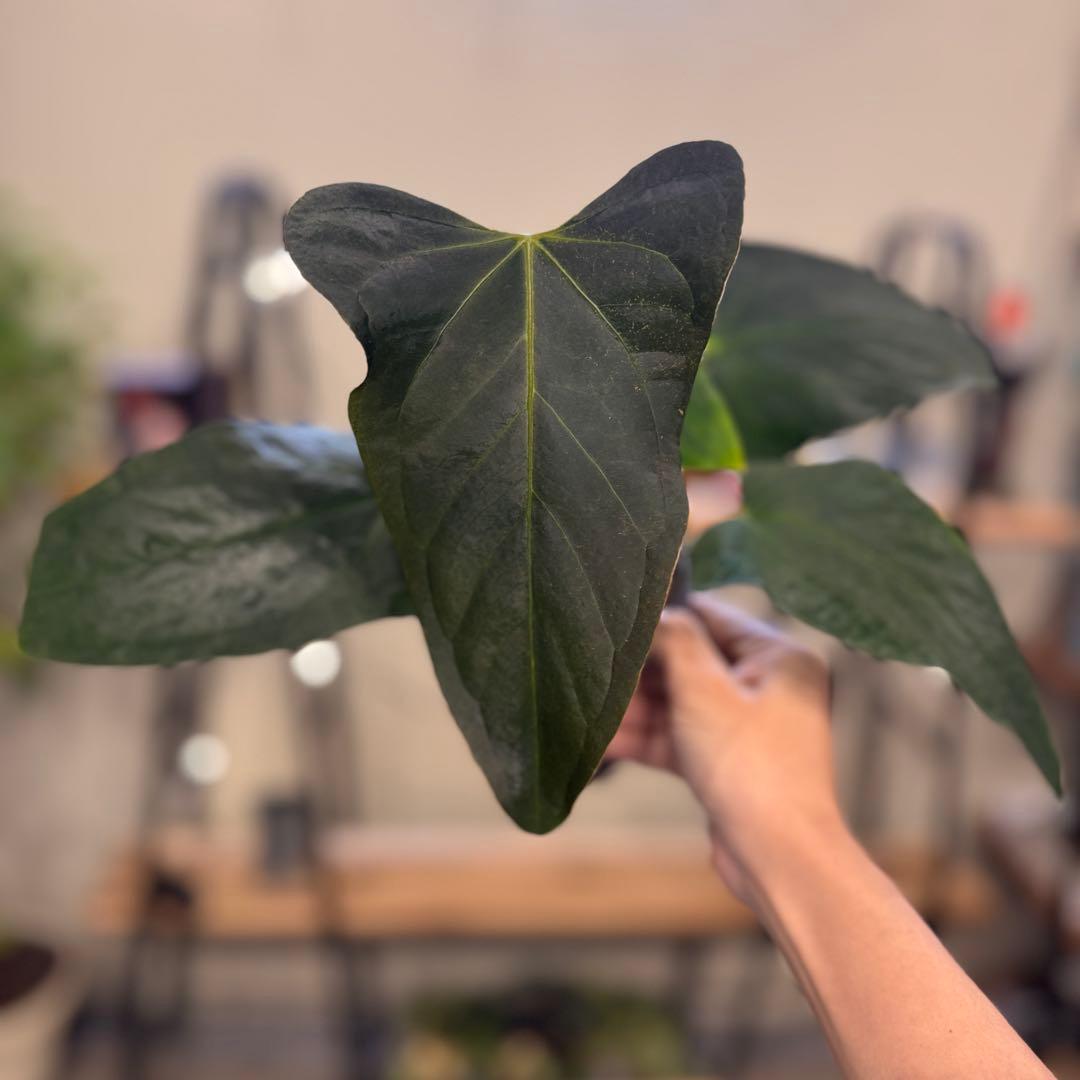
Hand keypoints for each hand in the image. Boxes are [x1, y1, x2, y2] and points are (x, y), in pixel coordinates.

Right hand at [608, 594, 838, 903]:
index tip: (617, 618)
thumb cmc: (750, 767)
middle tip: (590, 663)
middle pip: (689, 661)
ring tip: (583, 704)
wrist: (778, 858)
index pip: (711, 616)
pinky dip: (643, 737)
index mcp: (777, 656)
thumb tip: (654, 612)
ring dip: (632, 707)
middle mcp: (766, 686)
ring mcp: (743, 726)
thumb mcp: (705, 690)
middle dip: (639, 668)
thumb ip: (676, 641)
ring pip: (677, 703)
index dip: (663, 614)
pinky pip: (677, 737)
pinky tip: (597, 739)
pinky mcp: (723, 761)